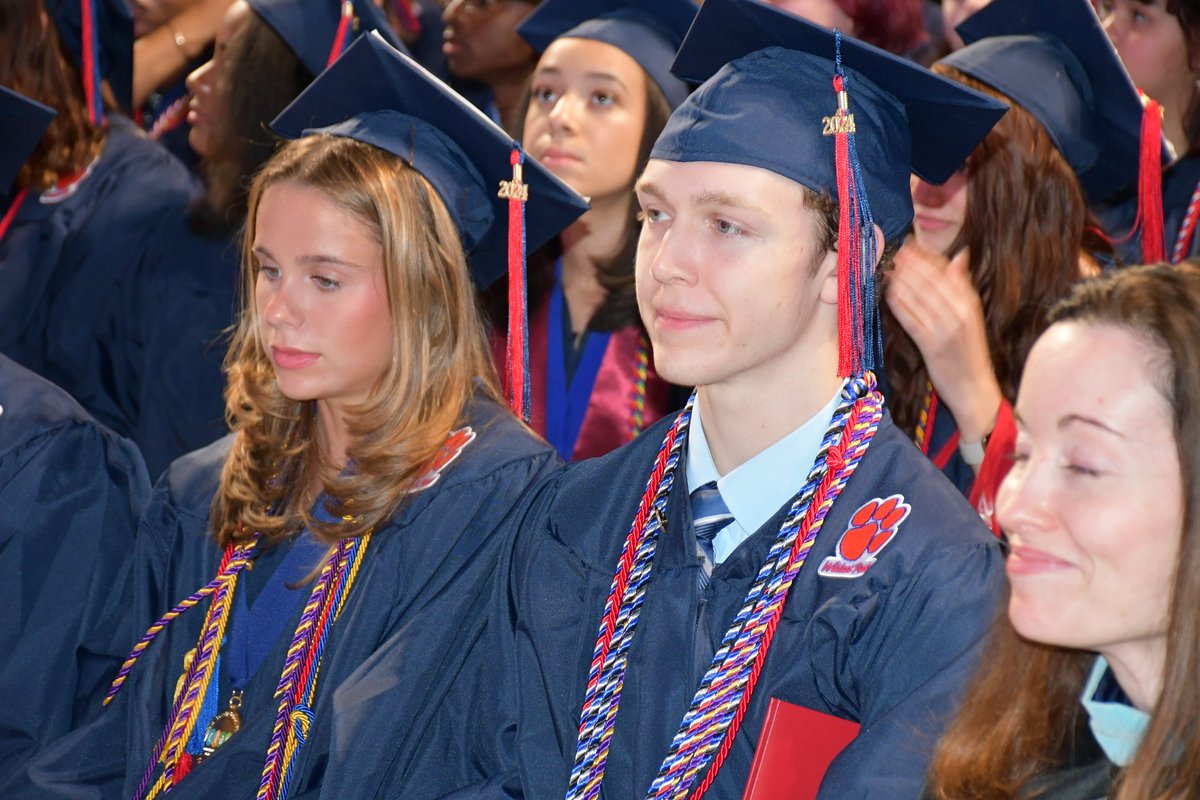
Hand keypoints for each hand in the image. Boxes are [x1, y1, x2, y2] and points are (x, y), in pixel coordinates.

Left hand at [886, 240, 1001, 444]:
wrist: (975, 389)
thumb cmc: (968, 352)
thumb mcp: (971, 316)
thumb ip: (962, 286)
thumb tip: (960, 255)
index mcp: (970, 303)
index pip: (946, 271)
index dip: (926, 255)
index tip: (909, 244)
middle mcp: (960, 313)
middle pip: (931, 280)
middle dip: (910, 263)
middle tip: (892, 251)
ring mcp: (946, 329)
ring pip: (919, 297)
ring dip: (901, 280)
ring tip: (887, 267)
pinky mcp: (932, 346)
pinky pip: (912, 320)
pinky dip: (899, 305)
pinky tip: (888, 294)